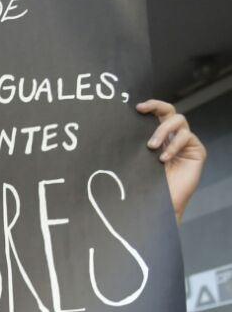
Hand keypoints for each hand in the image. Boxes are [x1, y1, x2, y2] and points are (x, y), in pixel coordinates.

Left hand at [137, 99, 205, 220]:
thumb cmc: (143, 185)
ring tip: (151, 147)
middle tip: (142, 111)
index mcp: (157, 138)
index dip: (151, 106)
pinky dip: (174, 146)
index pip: (157, 115)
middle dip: (157, 107)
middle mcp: (172, 137)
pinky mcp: (197, 151)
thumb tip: (115, 130)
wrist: (157, 205)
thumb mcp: (135, 162)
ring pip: (179, 121)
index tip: (137, 107)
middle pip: (170, 111)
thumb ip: (134, 146)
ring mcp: (185, 143)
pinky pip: (187, 137)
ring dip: (163, 130)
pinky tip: (163, 159)